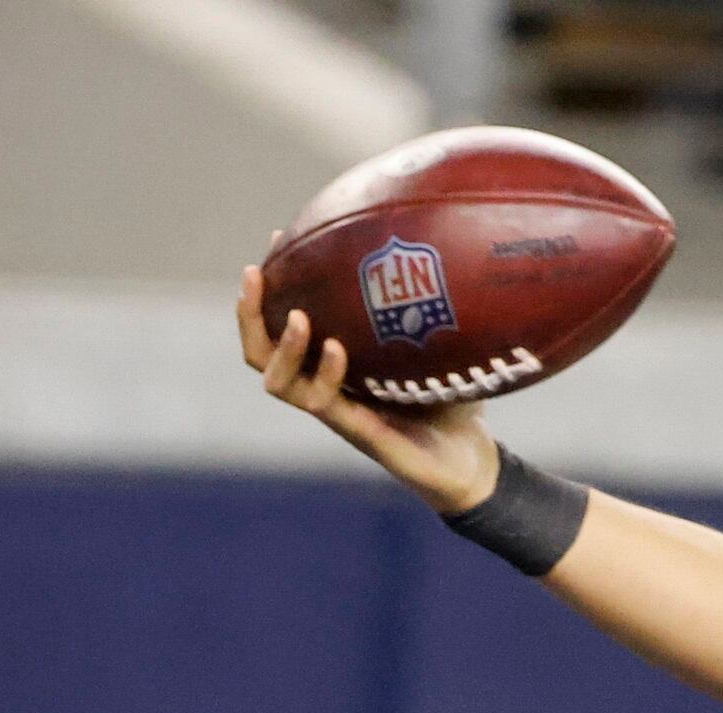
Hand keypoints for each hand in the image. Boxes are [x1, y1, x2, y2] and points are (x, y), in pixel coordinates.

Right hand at [239, 264, 497, 512]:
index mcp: (332, 364)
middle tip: (254, 273)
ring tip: (297, 316)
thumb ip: (428, 302)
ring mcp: (337, 412)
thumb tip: (438, 243)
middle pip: (260, 352)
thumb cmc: (453, 400)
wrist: (473, 462)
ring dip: (279, 345)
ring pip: (278, 381)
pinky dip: (325, 372)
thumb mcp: (438, 342)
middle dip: (249, 312)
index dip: (273, 285)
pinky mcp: (357, 432)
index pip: (283, 324)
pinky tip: (336, 348)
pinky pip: (323, 402)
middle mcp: (325, 386)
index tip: (276, 240)